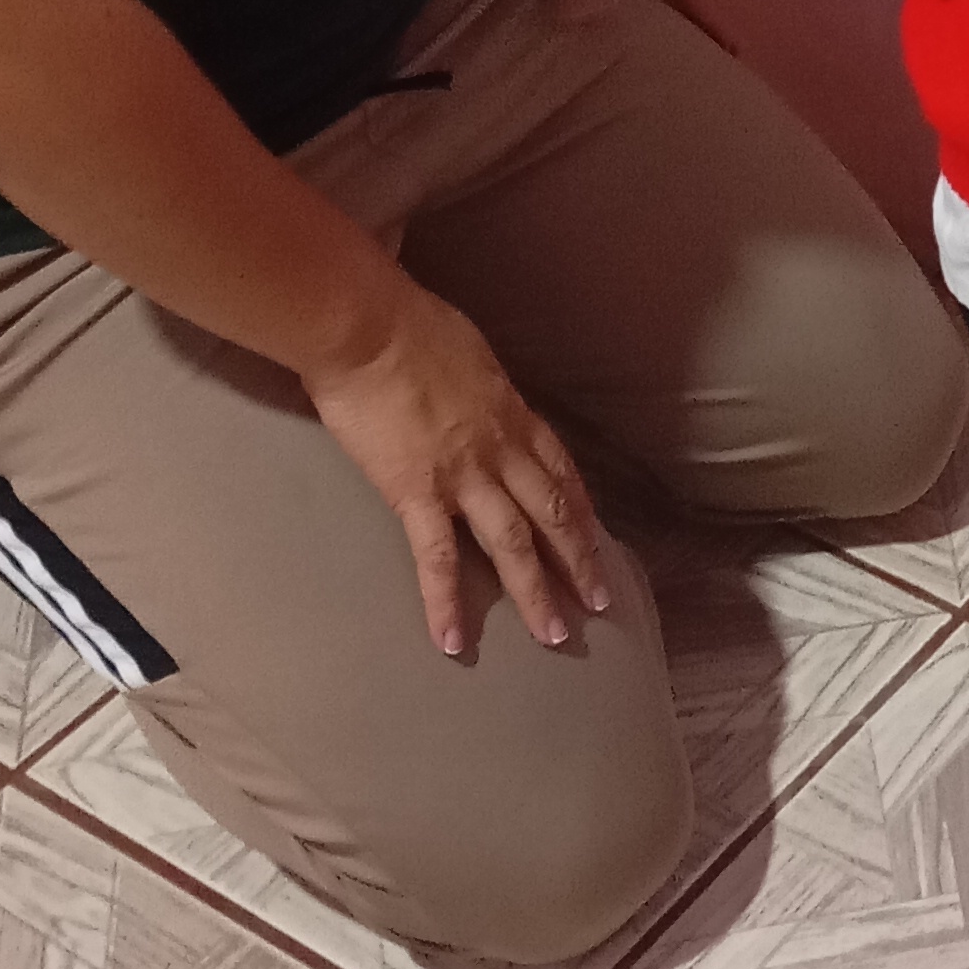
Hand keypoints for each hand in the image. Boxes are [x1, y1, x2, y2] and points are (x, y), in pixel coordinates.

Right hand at [307, 269, 614, 659]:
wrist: (369, 328)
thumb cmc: (411, 327)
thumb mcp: (469, 354)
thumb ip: (481, 389)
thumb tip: (478, 398)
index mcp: (512, 412)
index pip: (560, 469)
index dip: (581, 509)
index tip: (597, 539)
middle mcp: (500, 449)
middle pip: (551, 513)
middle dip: (578, 560)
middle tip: (599, 603)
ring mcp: (463, 475)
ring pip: (513, 543)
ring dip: (536, 592)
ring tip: (554, 636)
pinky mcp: (417, 493)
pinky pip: (437, 558)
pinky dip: (446, 602)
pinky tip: (453, 641)